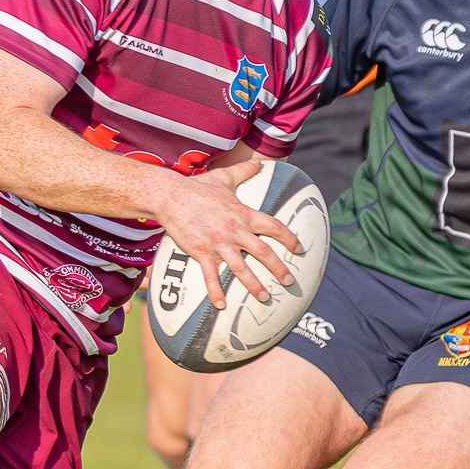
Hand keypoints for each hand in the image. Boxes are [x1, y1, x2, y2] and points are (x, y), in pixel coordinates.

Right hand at [153, 160, 301, 308]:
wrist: (171, 196)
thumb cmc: (198, 188)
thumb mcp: (224, 178)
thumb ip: (244, 171)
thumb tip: (259, 163)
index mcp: (243, 214)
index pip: (273, 227)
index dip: (288, 238)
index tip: (298, 249)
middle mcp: (235, 231)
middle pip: (263, 252)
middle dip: (278, 269)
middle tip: (289, 282)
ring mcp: (218, 244)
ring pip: (241, 269)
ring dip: (254, 286)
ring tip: (264, 298)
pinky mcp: (201, 253)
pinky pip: (210, 276)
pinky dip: (216, 292)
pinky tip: (221, 305)